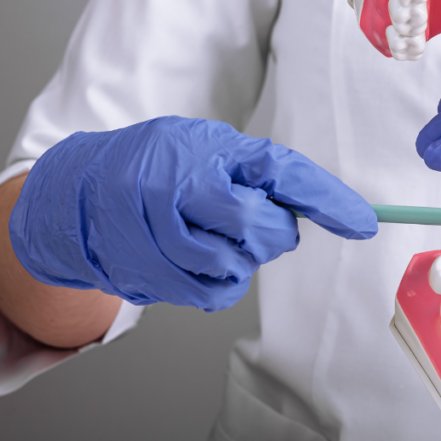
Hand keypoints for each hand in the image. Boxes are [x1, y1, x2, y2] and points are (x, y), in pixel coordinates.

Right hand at [9, 116, 376, 310]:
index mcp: (209, 149)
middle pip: (259, 228)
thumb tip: (319, 203)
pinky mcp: (146, 272)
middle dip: (274, 233)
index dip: (327, 200)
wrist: (76, 190)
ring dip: (242, 260)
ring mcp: (156, 232)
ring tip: (221, 237)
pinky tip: (203, 262)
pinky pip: (211, 294)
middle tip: (261, 223)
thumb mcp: (209, 145)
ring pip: (234, 266)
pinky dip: (221, 284)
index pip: (282, 172)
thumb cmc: (160, 163)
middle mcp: (180, 185)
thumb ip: (257, 171)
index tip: (364, 224)